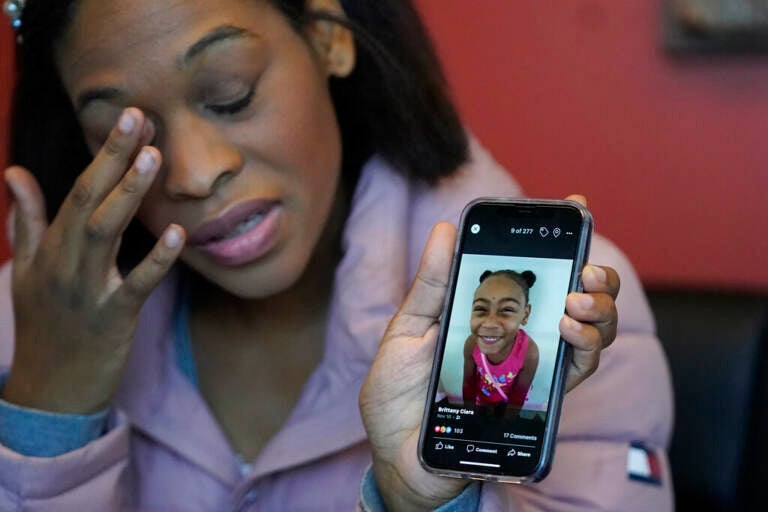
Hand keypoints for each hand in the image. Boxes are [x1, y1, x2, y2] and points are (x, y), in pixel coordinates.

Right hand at [2, 108, 184, 413]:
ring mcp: (87, 290)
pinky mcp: (112, 319)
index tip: (130, 117)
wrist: (49, 391)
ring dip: (129, 193)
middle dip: (114, 157)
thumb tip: (14, 173)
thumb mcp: (25, 270)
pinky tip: (177, 234)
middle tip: (140, 116)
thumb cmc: (43, 325)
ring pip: (106, 232)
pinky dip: (156, 260)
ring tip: (153, 156)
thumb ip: (27, 221)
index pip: (79, 189)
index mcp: (50, 248)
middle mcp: (64, 262)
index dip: (105, 153)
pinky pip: (136, 285)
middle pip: (90, 200)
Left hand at [359, 195, 619, 510]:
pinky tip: (571, 328)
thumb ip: (432, 284)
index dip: (559, 238)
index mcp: (492, 313)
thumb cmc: (399, 393)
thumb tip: (444, 229)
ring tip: (578, 299)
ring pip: (591, 330)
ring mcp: (534, 366)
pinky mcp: (540, 398)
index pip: (534, 271)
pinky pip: (580, 369)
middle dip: (595, 274)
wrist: (399, 454)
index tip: (575, 204)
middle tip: (584, 265)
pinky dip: (586, 345)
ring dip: (598, 307)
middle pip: (577, 297)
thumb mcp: (407, 331)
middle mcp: (522, 335)